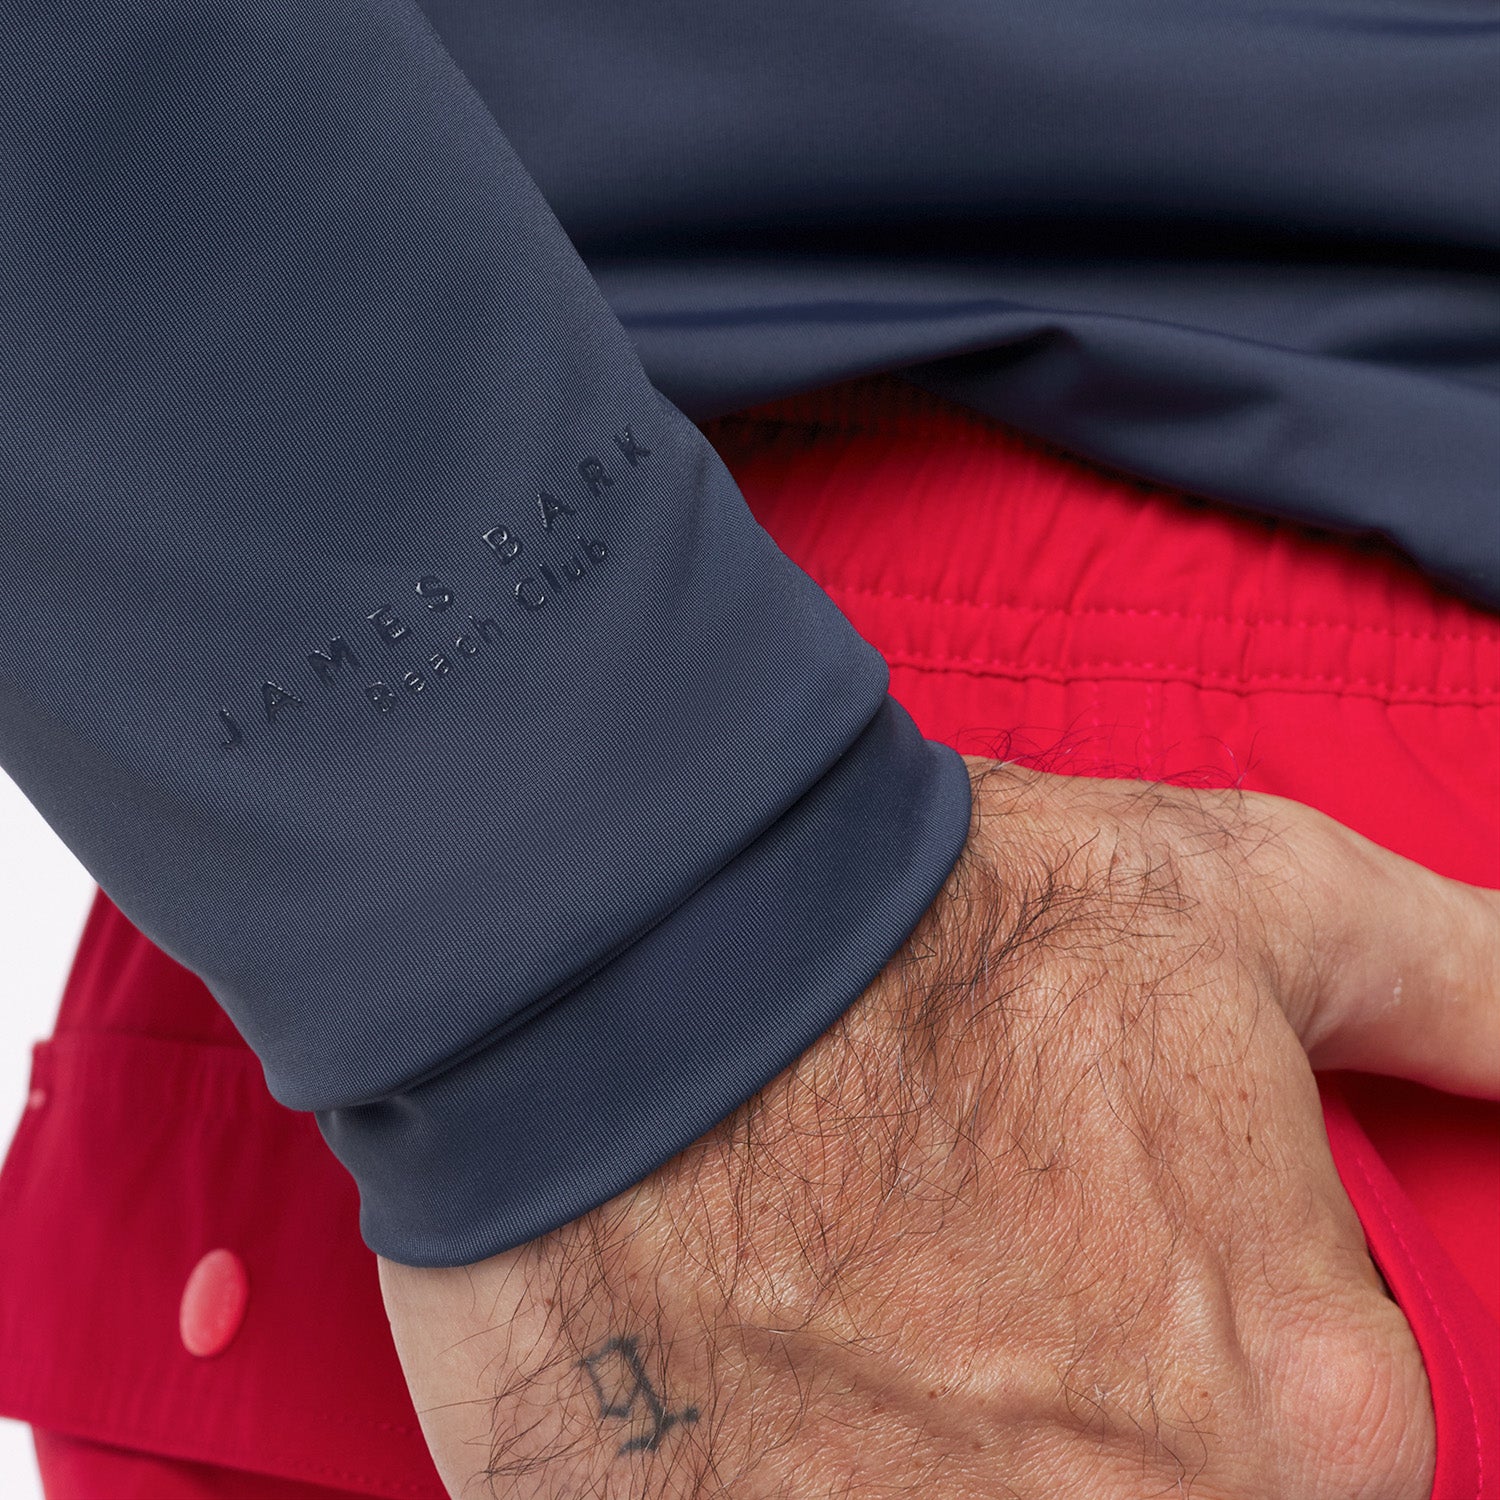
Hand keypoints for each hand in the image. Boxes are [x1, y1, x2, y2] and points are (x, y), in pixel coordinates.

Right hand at [380, 758, 1499, 1497]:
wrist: (636, 955)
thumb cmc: (934, 923)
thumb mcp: (1233, 898)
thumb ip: (1469, 985)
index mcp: (1303, 1407)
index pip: (1327, 1458)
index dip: (1207, 1374)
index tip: (1101, 1306)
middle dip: (1071, 1420)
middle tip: (963, 1308)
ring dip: (948, 1453)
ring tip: (876, 1334)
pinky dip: (832, 1482)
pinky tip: (794, 1394)